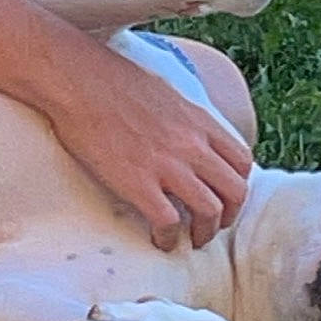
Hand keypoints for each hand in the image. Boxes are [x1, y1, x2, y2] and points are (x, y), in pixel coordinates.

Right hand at [45, 43, 251, 249]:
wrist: (79, 80)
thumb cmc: (114, 81)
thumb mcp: (167, 93)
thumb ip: (185, 119)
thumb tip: (185, 134)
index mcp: (200, 121)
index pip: (242, 162)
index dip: (237, 185)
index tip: (224, 196)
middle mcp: (192, 145)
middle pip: (235, 191)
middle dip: (228, 215)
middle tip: (211, 226)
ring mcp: (167, 165)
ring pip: (209, 212)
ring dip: (203, 232)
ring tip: (189, 239)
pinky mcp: (138, 183)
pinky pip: (168, 222)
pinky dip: (167, 238)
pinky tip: (158, 240)